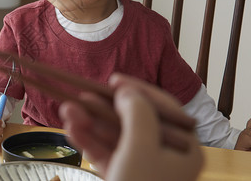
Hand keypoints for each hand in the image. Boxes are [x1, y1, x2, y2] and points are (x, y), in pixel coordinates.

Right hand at [59, 73, 202, 180]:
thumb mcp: (142, 147)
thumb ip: (137, 113)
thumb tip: (128, 91)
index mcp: (183, 148)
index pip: (163, 108)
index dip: (139, 90)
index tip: (114, 80)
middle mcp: (164, 156)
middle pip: (133, 120)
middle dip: (104, 108)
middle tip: (83, 95)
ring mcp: (140, 167)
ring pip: (114, 136)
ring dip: (90, 122)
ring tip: (67, 109)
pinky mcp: (120, 176)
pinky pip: (104, 153)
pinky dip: (88, 141)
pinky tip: (71, 127)